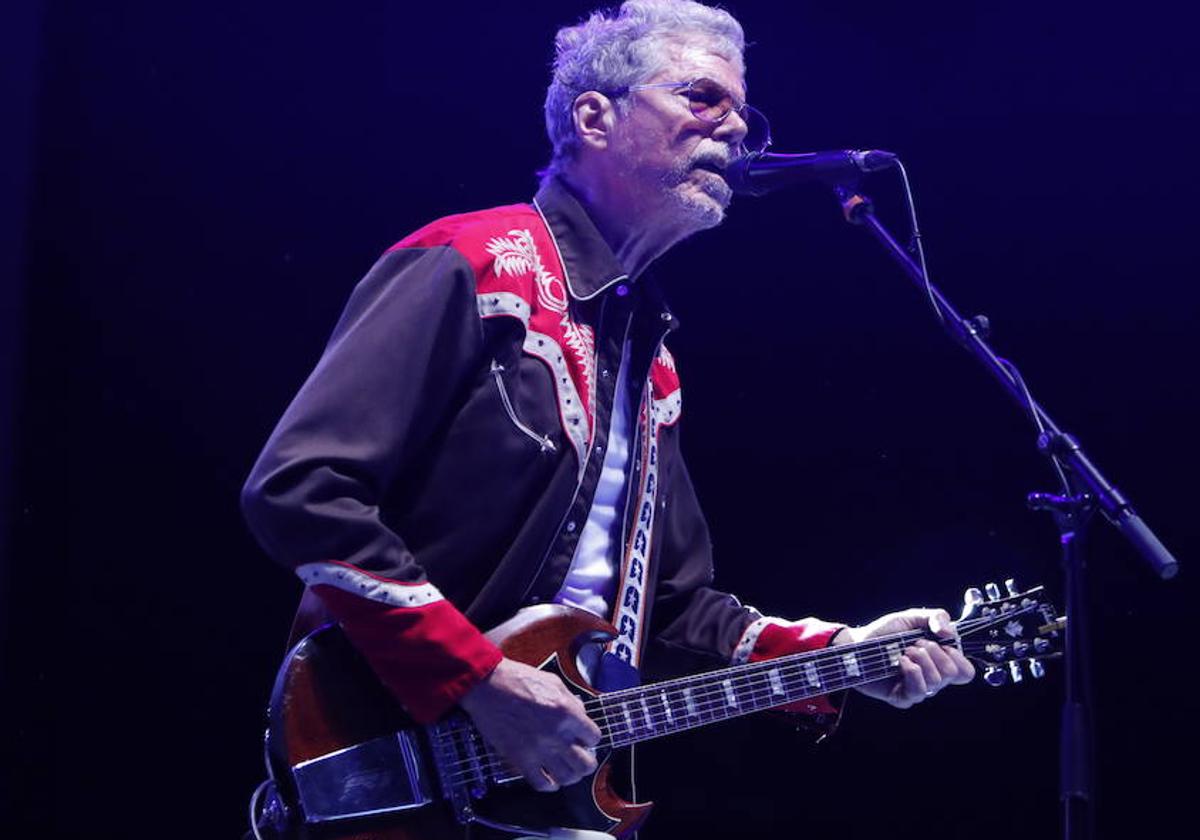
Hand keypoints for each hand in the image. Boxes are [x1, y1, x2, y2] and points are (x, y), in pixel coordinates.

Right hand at [460, 657, 600, 791]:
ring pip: (567, 777)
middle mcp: (556, 734)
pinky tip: (549, 779)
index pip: (593, 737)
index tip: (585, 739)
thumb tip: (580, 714)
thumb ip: (571, 700)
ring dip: (570, 776)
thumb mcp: (553, 681)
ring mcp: (538, 749)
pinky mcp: (520, 759)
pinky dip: (548, 785)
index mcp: (566, 712)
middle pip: (585, 764)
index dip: (590, 738)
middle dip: (587, 762)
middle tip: (581, 758)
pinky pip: (541, 783)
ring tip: (567, 770)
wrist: (488, 686)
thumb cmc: (517, 679)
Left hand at [833, 608, 974, 708]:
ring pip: (936, 682)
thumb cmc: (885, 632)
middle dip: (934, 652)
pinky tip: (900, 662)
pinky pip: (918, 691)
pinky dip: (911, 671)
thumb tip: (950, 634)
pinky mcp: (903, 698)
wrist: (858, 643)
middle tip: (915, 644)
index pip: (966, 672)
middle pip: (952, 674)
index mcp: (939, 662)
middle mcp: (932, 678)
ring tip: (904, 651)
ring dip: (920, 659)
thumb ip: (935, 617)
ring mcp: (918, 689)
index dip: (958, 657)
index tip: (942, 642)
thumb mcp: (911, 618)